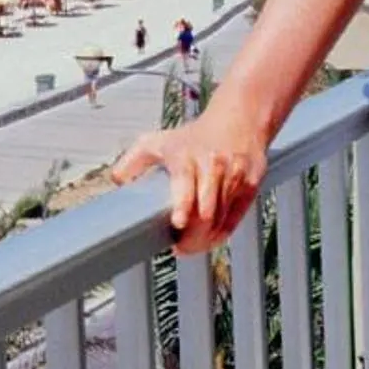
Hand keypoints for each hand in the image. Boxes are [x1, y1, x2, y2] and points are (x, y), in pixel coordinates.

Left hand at [111, 111, 266, 253]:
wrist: (238, 121)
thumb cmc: (193, 137)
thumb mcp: (157, 141)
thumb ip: (133, 161)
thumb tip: (117, 181)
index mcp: (186, 156)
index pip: (185, 182)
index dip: (183, 206)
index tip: (177, 223)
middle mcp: (212, 165)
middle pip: (206, 209)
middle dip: (193, 235)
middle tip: (180, 248)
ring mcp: (234, 175)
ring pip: (221, 218)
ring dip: (206, 238)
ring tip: (190, 247)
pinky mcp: (250, 184)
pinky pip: (235, 217)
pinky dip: (222, 233)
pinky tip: (209, 240)